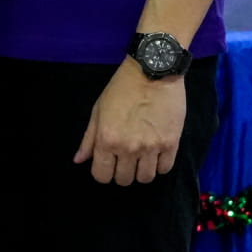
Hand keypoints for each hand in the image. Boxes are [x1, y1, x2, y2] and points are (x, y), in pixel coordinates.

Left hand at [74, 59, 186, 185]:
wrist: (153, 71)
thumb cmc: (121, 88)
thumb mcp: (98, 110)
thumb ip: (89, 138)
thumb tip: (79, 160)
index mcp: (107, 140)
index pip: (102, 176)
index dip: (103, 172)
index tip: (108, 163)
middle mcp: (128, 148)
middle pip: (124, 180)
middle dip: (122, 172)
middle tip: (125, 159)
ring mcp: (151, 147)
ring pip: (146, 178)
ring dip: (141, 171)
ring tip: (141, 157)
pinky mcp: (171, 144)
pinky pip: (165, 169)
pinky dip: (159, 165)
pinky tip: (156, 153)